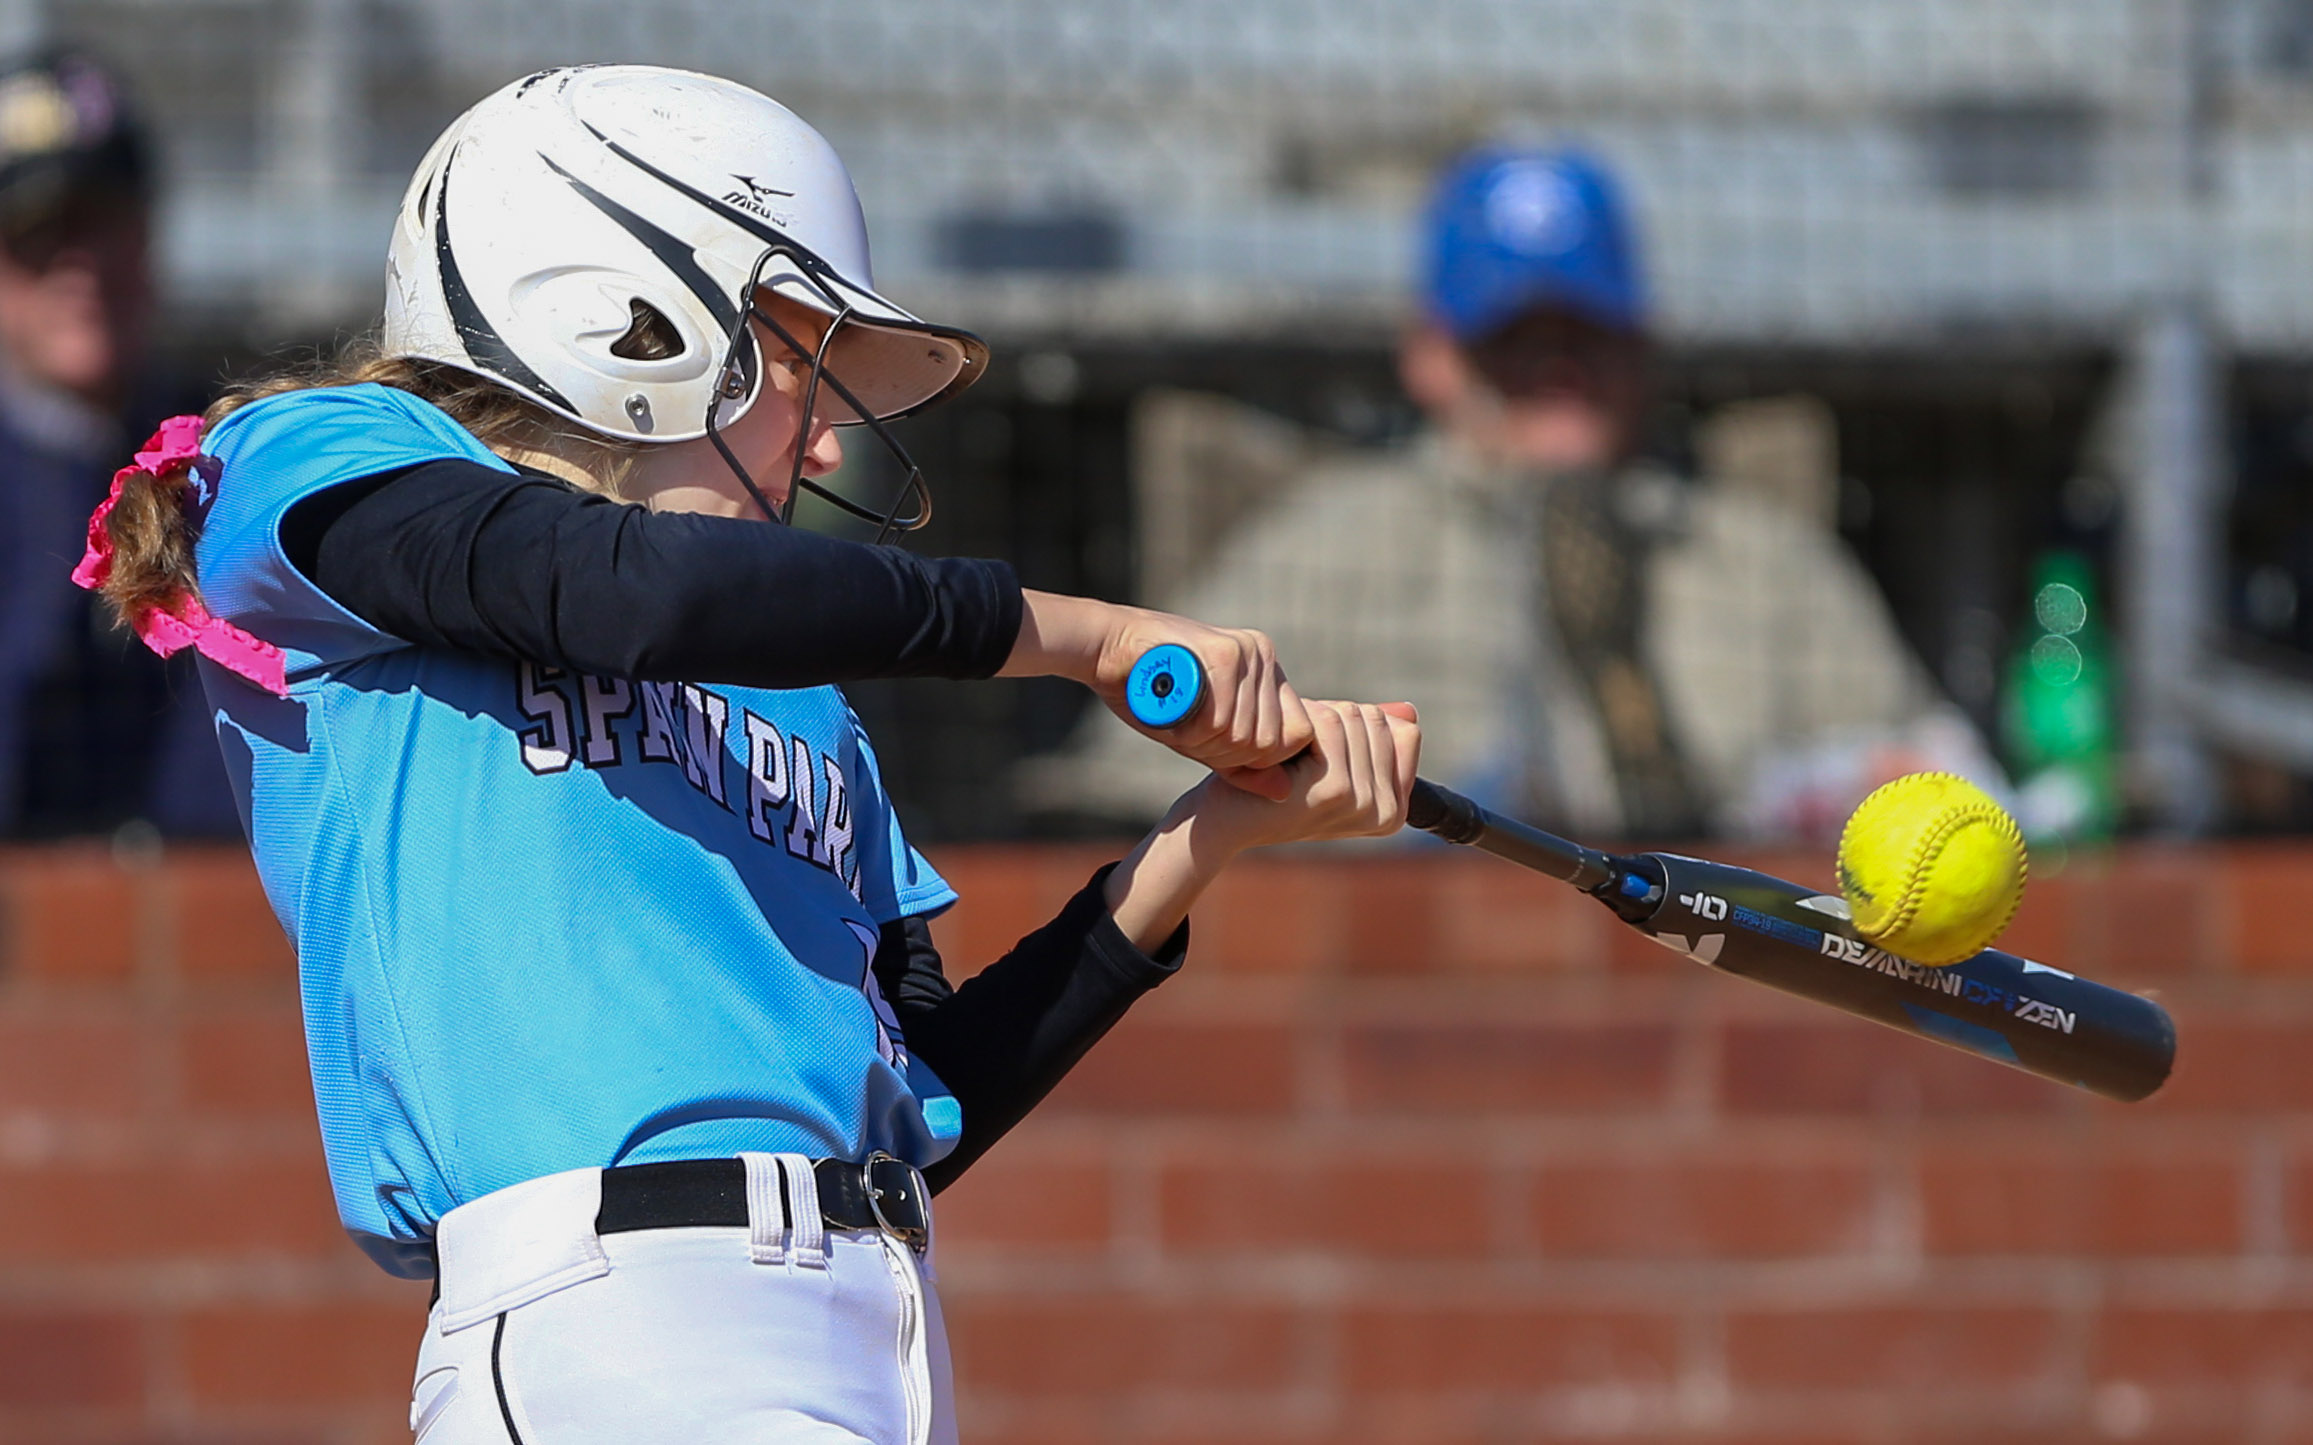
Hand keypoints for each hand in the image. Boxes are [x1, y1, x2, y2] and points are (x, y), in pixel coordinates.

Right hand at [1002, 591, 1314, 798]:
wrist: (1108, 650)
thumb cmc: (1153, 696)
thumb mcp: (1204, 738)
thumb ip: (1243, 764)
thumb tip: (1285, 792)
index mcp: (1268, 673)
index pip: (1297, 735)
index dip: (1257, 757)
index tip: (1217, 746)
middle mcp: (1265, 656)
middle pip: (1270, 742)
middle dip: (1227, 754)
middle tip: (1189, 734)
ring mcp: (1249, 651)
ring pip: (1244, 735)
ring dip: (1203, 742)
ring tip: (1178, 719)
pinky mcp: (1226, 652)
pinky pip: (1220, 723)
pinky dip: (1190, 731)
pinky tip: (1170, 713)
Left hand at [1102, 700, 1421, 950]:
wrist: (1226, 817)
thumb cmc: (1276, 781)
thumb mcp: (1330, 757)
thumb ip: (1370, 735)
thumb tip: (1409, 711)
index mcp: (1394, 808)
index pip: (1405, 731)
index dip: (1356, 726)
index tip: (1322, 756)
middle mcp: (1387, 811)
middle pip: (1377, 720)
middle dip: (1331, 721)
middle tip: (1298, 757)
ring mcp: (1363, 804)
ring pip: (1353, 717)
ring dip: (1311, 722)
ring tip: (1288, 758)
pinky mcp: (1335, 791)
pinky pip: (1330, 724)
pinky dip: (1300, 725)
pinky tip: (1280, 758)